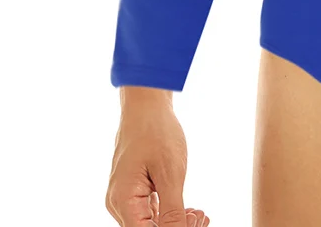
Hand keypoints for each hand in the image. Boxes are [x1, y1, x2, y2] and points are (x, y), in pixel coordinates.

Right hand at [105, 92, 210, 225]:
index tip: (195, 222)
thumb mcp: (171, 172)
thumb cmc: (157, 131)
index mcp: (123, 202)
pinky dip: (168, 213)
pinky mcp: (133, 192)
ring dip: (174, 223)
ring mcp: (124, 198)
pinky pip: (149, 213)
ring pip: (148, 224)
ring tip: (198, 213)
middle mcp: (119, 204)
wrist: (147, 105)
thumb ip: (172, 211)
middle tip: (201, 217)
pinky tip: (188, 209)